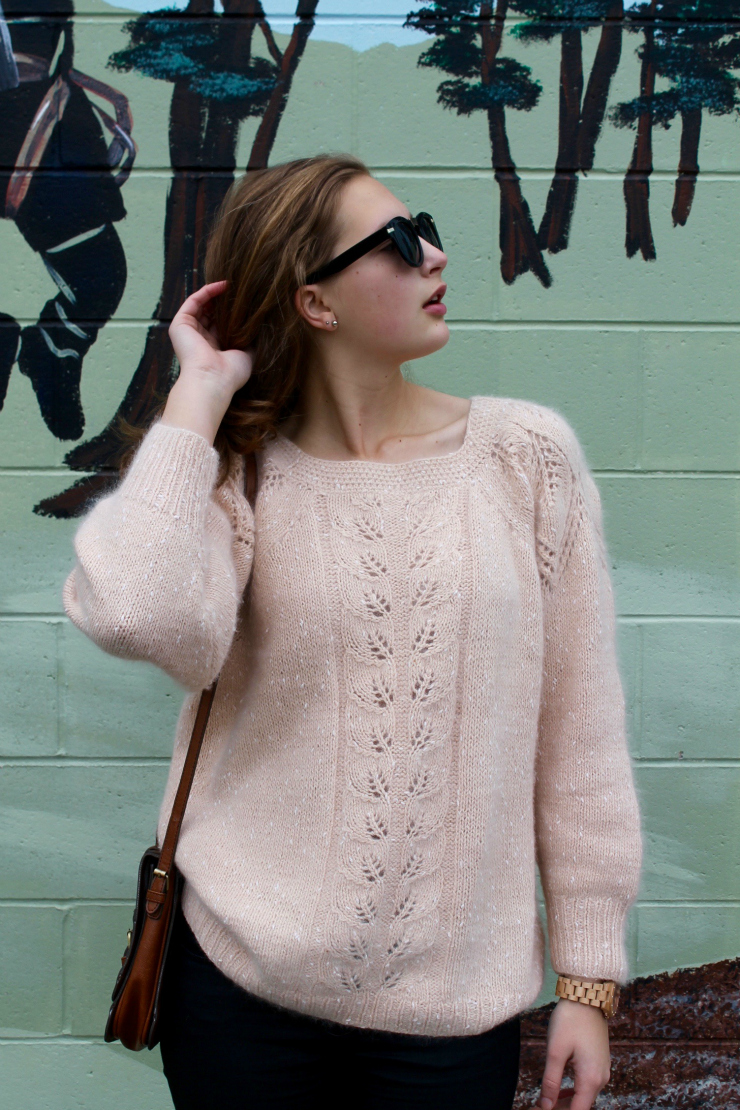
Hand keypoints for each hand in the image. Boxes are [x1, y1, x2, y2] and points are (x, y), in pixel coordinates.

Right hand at [162, 280, 255, 443]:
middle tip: (240, 290)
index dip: (232, 312)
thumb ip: (252, 341)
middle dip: (224, 300)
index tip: (246, 302)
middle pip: (210, 313)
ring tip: (233, 285)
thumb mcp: (247, 355)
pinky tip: (223, 286)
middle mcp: (199, 339)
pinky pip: (193, 301)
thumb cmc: (230, 374)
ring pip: (201, 305)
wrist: (213, 379)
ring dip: (216, 293)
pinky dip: (207, 291)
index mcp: (213, 348)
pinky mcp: (180, 324)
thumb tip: (263, 327)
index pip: (221, 324)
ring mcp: (188, 331)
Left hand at [535, 1000, 610, 1109]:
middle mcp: (601, 1078)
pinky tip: (560, 1089)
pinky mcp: (600, 1063)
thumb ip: (551, 1081)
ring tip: (547, 1100)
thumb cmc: (570, 1020)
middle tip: (541, 1105)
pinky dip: (575, 1091)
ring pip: (586, 1097)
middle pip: (582, 1106)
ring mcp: (603, 1070)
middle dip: (562, 1108)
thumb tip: (546, 1106)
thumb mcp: (555, 1051)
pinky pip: (589, 1085)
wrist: (587, 996)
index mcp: (591, 1079)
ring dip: (568, 1102)